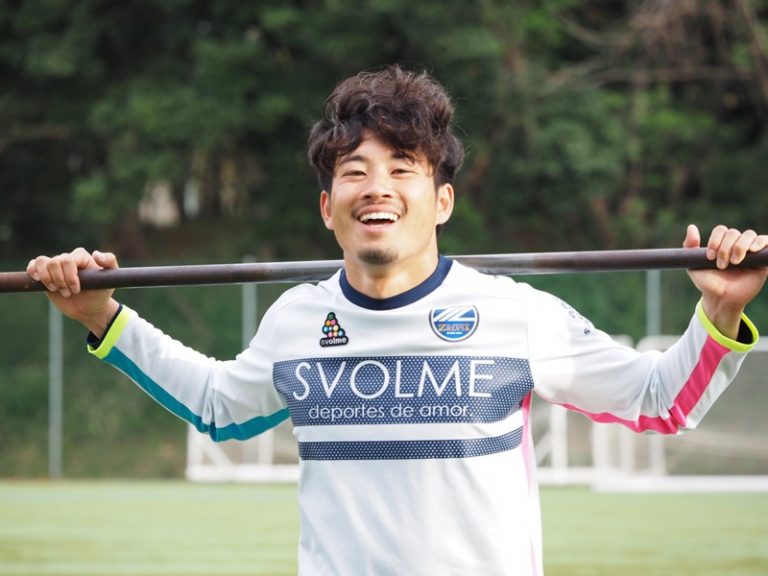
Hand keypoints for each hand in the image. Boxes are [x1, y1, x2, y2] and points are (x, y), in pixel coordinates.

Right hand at [27, 247, 120, 336]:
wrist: (90, 308)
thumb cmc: (100, 292)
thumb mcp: (110, 279)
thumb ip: (109, 262)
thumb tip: (96, 253)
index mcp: (81, 256)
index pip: (68, 260)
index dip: (70, 276)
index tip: (77, 289)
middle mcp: (67, 259)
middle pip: (54, 263)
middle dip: (60, 281)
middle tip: (69, 293)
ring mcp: (56, 267)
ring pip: (42, 262)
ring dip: (48, 280)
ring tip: (57, 290)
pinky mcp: (45, 275)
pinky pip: (34, 265)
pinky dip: (33, 271)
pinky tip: (39, 280)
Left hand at [684, 224, 767, 338]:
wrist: (721, 298)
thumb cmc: (707, 282)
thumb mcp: (693, 264)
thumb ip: (690, 246)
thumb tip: (691, 227)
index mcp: (722, 243)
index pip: (721, 230)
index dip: (715, 241)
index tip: (709, 257)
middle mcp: (736, 244)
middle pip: (734, 233)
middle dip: (725, 248)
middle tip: (721, 265)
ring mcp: (750, 251)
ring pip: (749, 235)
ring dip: (739, 247)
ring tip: (735, 262)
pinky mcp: (763, 259)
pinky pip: (766, 241)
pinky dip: (761, 242)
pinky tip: (752, 250)